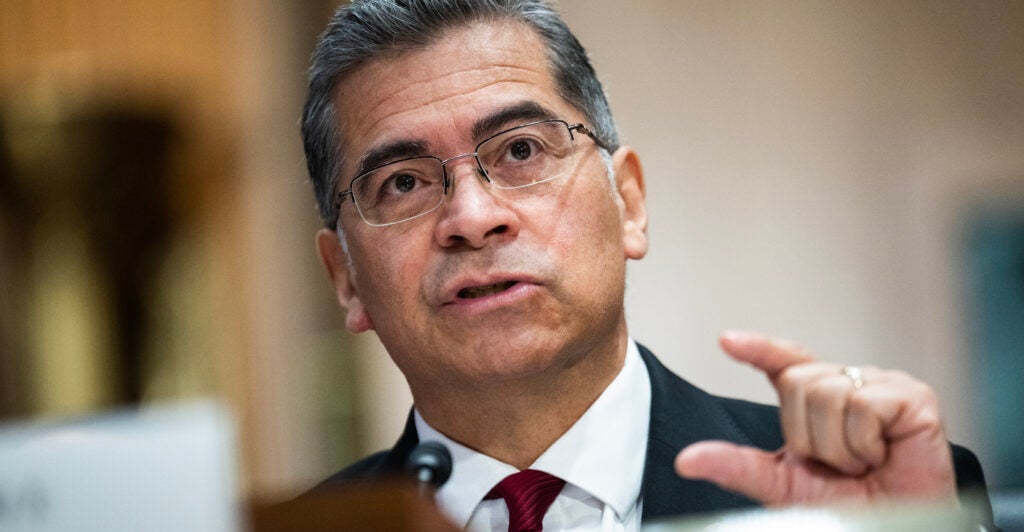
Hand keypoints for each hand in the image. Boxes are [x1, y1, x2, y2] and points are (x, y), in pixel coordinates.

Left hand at [674, 331, 956, 505]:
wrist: (900, 525)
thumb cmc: (849, 506)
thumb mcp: (782, 486)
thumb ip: (736, 467)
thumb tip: (687, 460)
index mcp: (817, 399)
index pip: (783, 362)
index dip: (757, 348)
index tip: (726, 341)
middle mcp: (847, 383)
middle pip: (797, 382)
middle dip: (808, 435)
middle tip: (837, 463)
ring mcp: (881, 384)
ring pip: (827, 393)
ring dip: (838, 446)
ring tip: (860, 462)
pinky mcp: (912, 395)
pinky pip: (862, 406)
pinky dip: (864, 444)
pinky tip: (882, 455)